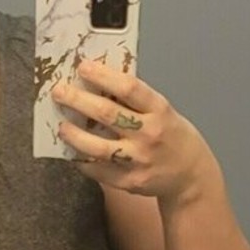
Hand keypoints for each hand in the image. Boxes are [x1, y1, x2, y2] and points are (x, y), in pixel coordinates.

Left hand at [51, 59, 217, 203]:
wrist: (191, 176)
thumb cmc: (172, 136)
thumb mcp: (162, 112)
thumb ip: (135, 101)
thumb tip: (98, 83)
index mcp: (159, 111)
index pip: (129, 88)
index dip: (103, 76)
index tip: (83, 67)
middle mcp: (149, 135)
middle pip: (107, 114)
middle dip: (78, 100)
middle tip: (59, 92)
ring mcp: (139, 160)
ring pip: (98, 147)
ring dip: (74, 134)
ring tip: (61, 126)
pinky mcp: (129, 182)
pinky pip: (98, 171)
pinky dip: (82, 160)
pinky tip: (73, 151)